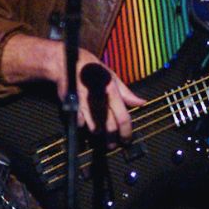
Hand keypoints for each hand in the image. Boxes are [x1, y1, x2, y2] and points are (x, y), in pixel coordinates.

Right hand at [1, 34, 144, 141]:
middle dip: (112, 139)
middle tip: (112, 145)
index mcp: (112, 92)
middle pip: (110, 127)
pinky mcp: (73, 107)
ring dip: (99, 134)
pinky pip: (81, 124)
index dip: (126, 132)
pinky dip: (85, 127)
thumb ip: (127, 93)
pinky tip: (87, 125)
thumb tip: (141, 103)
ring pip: (95, 128)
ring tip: (101, 136)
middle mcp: (100, 100)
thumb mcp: (113, 77)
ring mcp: (85, 105)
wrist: (67, 63)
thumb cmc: (92, 69)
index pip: (123, 118)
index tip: (127, 140)